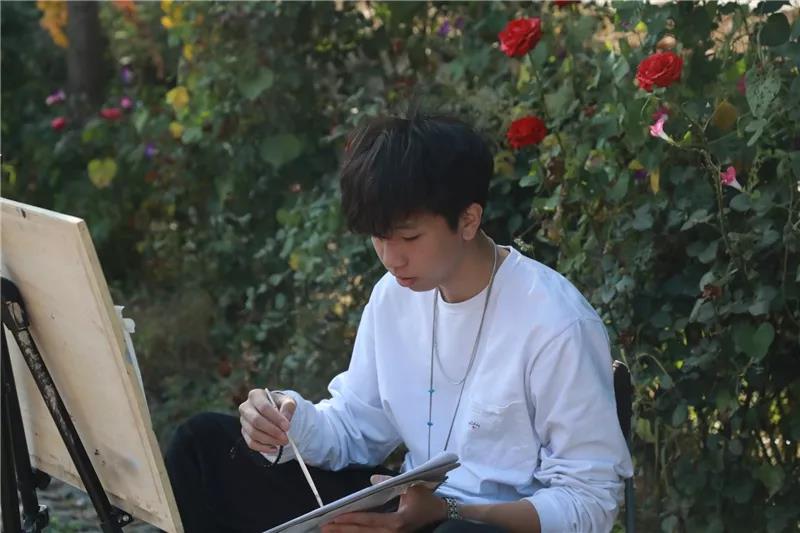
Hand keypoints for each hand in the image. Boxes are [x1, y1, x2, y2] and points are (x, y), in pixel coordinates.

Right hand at [238, 389, 296, 453]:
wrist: (273, 411)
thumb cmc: (280, 405)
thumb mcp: (287, 401)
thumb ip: (288, 407)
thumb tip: (286, 419)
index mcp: (256, 395)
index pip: (264, 407)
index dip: (276, 418)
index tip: (287, 427)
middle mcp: (246, 407)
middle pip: (256, 421)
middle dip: (272, 431)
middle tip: (285, 438)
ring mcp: (243, 421)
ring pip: (253, 433)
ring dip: (269, 440)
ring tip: (283, 442)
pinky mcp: (244, 433)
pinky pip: (251, 443)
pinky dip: (263, 448)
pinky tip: (275, 448)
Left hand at [321, 476, 446, 532]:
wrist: (441, 515)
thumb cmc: (425, 500)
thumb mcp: (410, 487)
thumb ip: (389, 483)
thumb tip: (372, 480)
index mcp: (397, 522)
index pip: (368, 521)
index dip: (351, 519)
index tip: (334, 517)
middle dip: (342, 529)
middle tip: (323, 526)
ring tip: (329, 531)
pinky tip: (346, 532)